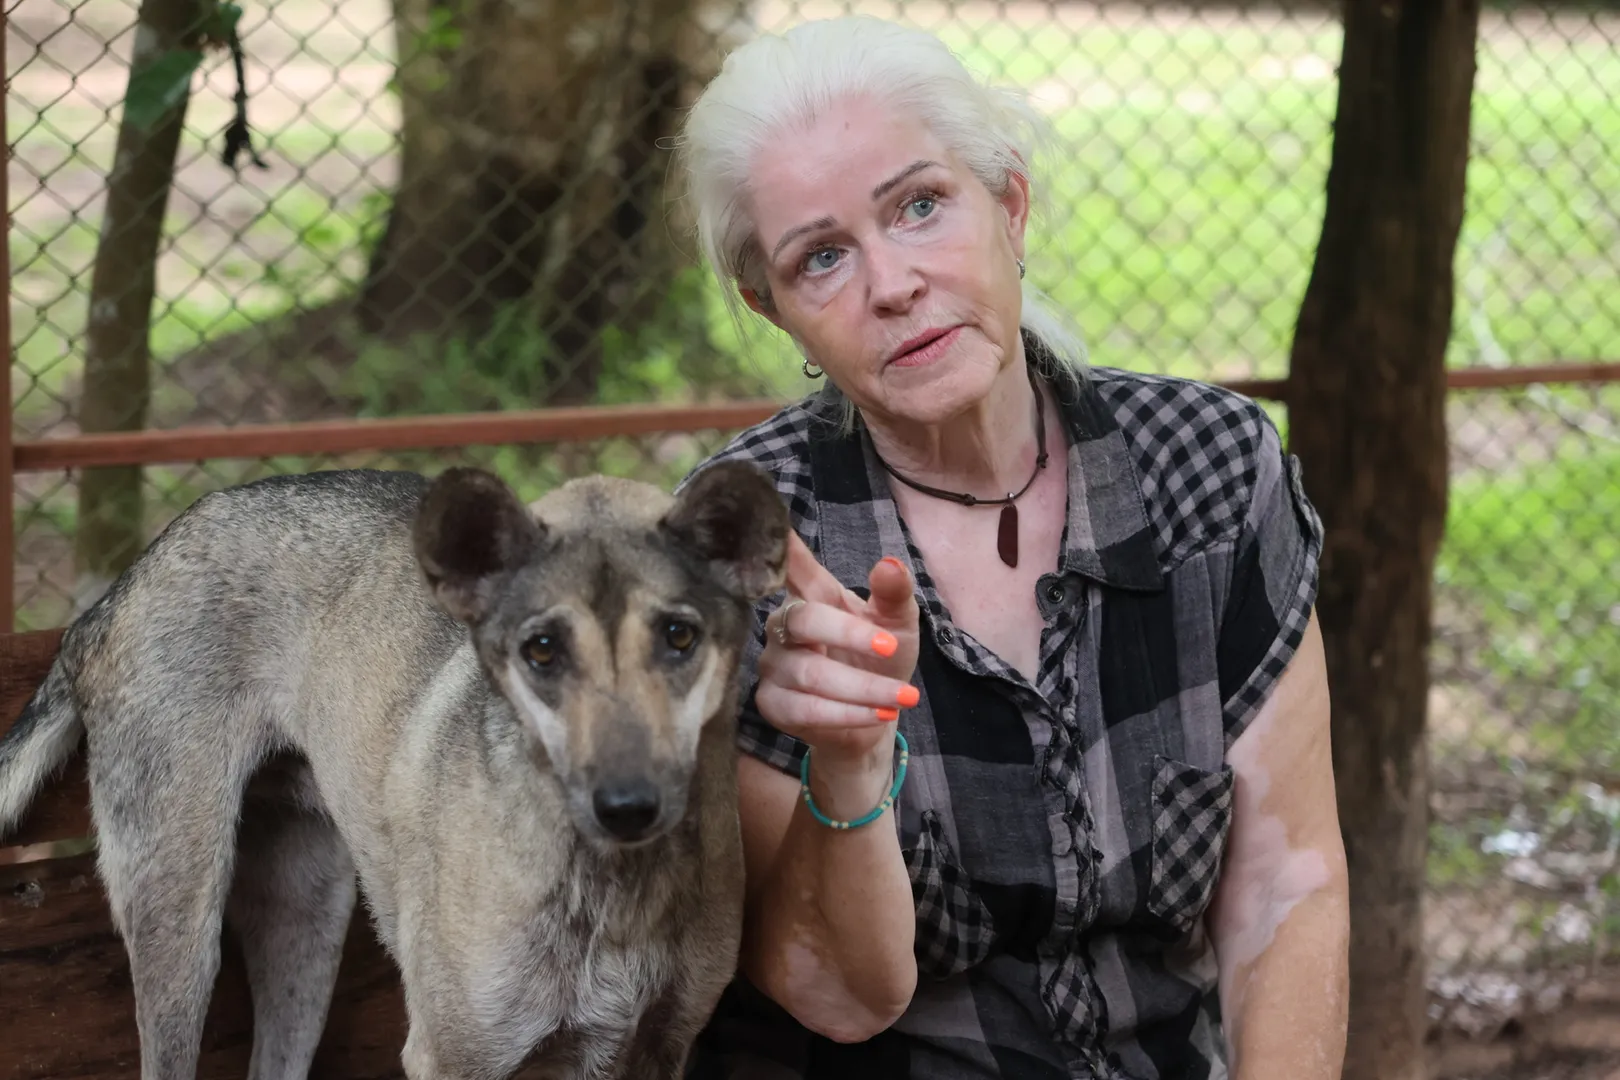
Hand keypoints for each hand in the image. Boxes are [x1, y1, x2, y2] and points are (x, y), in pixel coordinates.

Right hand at [756, 532, 920, 780]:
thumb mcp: (898, 624)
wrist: (874, 721)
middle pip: (804, 619)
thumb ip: (894, 593)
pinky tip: (881, 714)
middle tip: (890, 647)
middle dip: (850, 635)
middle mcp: (784, 626)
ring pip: (811, 674)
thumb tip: (890, 563)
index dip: (781, 546)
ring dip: (863, 687)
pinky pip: (807, 709)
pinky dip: (849, 714)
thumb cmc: (881, 661)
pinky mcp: (773, 705)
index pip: (792, 565)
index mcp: (813, 596)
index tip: (772, 519)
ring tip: (905, 697)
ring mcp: (774, 666)